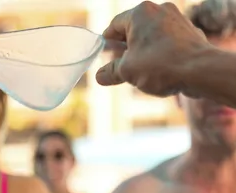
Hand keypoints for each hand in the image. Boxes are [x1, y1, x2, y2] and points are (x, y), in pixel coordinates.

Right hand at [96, 1, 210, 97]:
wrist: (200, 70)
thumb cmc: (160, 66)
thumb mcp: (127, 72)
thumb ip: (111, 72)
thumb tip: (100, 76)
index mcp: (140, 13)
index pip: (114, 25)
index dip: (106, 42)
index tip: (103, 54)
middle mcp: (159, 10)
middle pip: (133, 30)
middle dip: (124, 49)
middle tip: (117, 66)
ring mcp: (176, 19)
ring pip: (150, 36)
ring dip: (141, 53)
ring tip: (137, 72)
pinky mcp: (188, 32)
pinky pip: (166, 42)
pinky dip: (157, 54)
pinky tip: (156, 70)